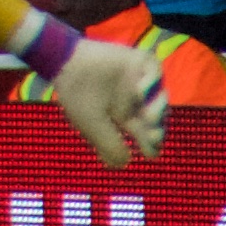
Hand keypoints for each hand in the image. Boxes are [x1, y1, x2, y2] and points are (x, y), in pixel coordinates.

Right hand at [42, 33, 169, 165]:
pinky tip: (138, 91)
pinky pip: (156, 71)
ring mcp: (137, 79)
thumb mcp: (92, 126)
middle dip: (158, 129)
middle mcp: (134, 99)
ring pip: (160, 96)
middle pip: (157, 117)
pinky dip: (152, 83)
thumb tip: (125, 164)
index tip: (151, 153)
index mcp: (123, 115)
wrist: (65, 63)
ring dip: (159, 109)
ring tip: (148, 117)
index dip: (152, 144)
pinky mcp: (137, 61)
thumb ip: (109, 145)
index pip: (145, 133)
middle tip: (153, 136)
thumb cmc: (76, 95)